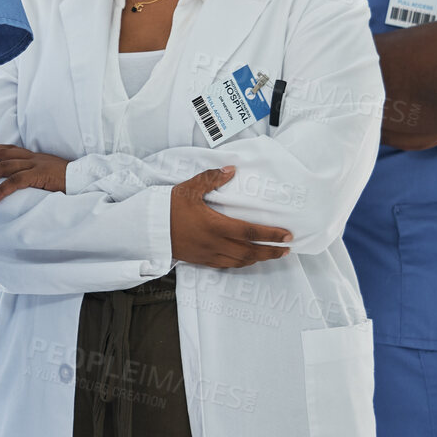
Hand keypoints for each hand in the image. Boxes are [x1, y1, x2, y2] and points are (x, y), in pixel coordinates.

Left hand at [0, 144, 69, 203]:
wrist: (86, 178)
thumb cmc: (67, 179)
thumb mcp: (47, 171)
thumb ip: (32, 173)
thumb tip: (18, 182)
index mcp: (32, 155)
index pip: (5, 148)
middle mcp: (30, 157)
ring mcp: (34, 165)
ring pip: (2, 167)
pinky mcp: (39, 176)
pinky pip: (15, 182)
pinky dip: (0, 190)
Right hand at [169, 166, 291, 268]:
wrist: (148, 229)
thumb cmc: (168, 208)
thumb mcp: (188, 189)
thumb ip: (210, 179)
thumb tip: (231, 170)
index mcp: (215, 225)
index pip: (250, 232)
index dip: (271, 235)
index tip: (287, 236)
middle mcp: (215, 243)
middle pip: (250, 251)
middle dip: (271, 251)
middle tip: (287, 248)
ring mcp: (209, 254)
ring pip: (240, 261)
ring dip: (258, 259)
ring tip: (271, 254)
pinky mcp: (201, 260)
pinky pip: (227, 265)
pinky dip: (241, 263)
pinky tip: (246, 259)